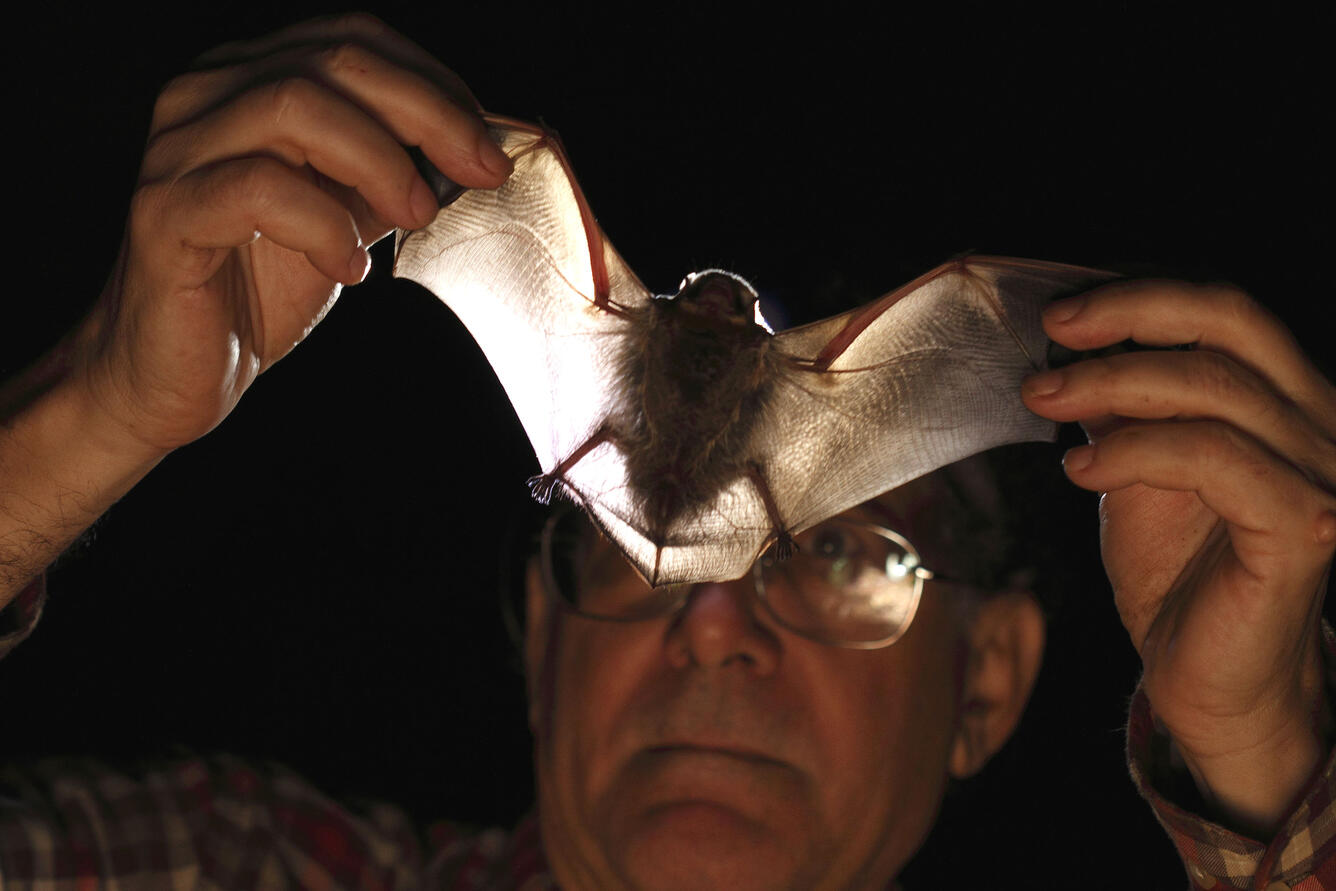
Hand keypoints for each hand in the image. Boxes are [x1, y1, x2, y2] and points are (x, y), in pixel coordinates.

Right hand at [79, 14, 511, 454]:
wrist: (177, 372)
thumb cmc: (259, 289)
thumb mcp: (347, 216)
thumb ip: (393, 173)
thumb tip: (476, 152)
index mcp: (249, 81)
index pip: (352, 41)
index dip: (433, 83)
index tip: (488, 144)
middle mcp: (204, 97)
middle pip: (331, 62)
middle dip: (426, 114)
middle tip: (480, 170)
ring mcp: (177, 150)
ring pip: (291, 107)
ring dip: (376, 161)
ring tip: (413, 217)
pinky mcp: (164, 212)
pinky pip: (256, 189)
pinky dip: (322, 224)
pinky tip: (348, 267)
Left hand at [1022, 281, 1335, 833]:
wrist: (1209, 679)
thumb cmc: (1178, 575)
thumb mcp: (1137, 471)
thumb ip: (1122, 409)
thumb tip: (1069, 348)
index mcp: (1289, 400)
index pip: (1228, 311)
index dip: (1145, 295)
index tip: (1064, 314)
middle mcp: (1322, 424)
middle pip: (1231, 323)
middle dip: (1129, 314)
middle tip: (1052, 336)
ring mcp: (1323, 474)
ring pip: (1212, 389)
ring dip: (1109, 385)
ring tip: (1043, 402)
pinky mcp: (1303, 526)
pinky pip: (1211, 458)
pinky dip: (1133, 451)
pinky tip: (1078, 470)